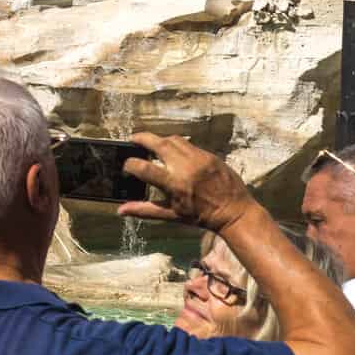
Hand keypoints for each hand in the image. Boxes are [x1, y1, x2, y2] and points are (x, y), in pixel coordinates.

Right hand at [120, 132, 259, 233]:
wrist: (235, 212)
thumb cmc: (201, 216)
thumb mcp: (172, 215)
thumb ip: (145, 210)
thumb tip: (120, 211)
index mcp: (174, 184)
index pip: (143, 167)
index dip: (130, 165)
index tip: (127, 166)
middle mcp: (186, 167)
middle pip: (157, 143)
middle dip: (141, 138)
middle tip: (133, 140)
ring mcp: (200, 159)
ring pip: (173, 139)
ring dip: (160, 140)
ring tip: (153, 145)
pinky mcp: (210, 155)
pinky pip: (189, 145)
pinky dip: (177, 146)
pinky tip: (174, 153)